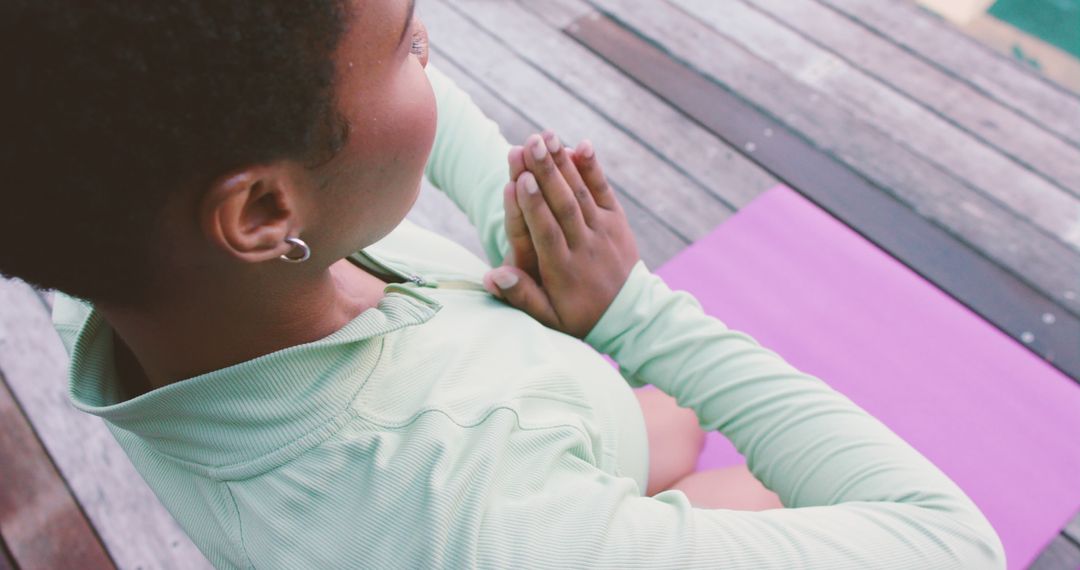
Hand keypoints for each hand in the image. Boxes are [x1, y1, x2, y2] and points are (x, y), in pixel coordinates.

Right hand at [485, 131, 639, 337]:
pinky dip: (593, 168)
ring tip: (547, 136)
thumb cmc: (580, 316)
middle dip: (547, 174)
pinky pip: (604, 191)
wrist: (630, 316)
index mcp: (563, 270)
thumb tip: (494, 277)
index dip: (533, 206)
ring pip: (581, 193)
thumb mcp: (550, 318)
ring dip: (564, 163)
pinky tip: (581, 145)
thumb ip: (522, 296)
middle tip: (531, 144)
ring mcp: (603, 231)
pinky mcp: (616, 220)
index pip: (546, 232)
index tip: (521, 181)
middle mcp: (584, 247)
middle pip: (564, 206)